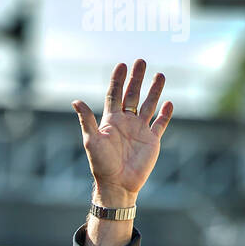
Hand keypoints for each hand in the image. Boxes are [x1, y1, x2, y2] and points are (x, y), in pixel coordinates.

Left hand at [72, 60, 172, 205]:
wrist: (117, 185)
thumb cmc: (101, 164)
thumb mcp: (91, 141)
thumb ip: (86, 120)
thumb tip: (76, 101)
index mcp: (111, 121)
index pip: (114, 95)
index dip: (118, 80)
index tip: (122, 64)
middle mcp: (126, 123)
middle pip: (132, 95)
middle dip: (137, 79)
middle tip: (141, 61)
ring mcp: (140, 131)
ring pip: (149, 105)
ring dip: (154, 91)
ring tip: (160, 75)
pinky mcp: (152, 141)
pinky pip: (160, 124)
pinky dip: (165, 114)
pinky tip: (169, 102)